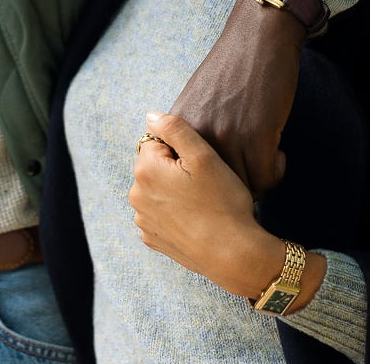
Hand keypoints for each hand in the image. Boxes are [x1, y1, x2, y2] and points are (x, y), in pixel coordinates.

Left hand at [130, 112, 284, 297]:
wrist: (233, 254)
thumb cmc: (222, 202)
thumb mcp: (204, 156)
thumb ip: (174, 128)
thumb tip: (151, 116)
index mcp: (145, 170)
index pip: (157, 141)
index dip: (182, 148)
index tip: (200, 164)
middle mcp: (136, 195)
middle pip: (155, 164)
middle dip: (175, 167)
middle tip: (205, 182)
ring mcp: (143, 220)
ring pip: (158, 188)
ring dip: (174, 189)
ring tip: (202, 200)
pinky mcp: (153, 238)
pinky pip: (161, 212)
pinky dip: (174, 211)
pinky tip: (196, 217)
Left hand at [169, 0, 304, 197]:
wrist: (258, 37)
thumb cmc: (230, 67)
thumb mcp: (194, 97)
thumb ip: (187, 131)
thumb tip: (186, 167)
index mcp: (180, 127)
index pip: (183, 179)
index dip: (204, 184)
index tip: (220, 179)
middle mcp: (197, 136)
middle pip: (214, 189)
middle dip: (233, 187)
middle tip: (248, 174)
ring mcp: (226, 137)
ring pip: (243, 187)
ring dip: (256, 180)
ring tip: (263, 162)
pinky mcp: (257, 137)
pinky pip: (266, 178)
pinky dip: (275, 171)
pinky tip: (277, 153)